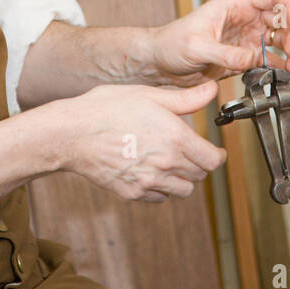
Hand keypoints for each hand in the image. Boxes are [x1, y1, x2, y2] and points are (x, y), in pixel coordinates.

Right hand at [56, 82, 225, 202]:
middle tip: (189, 152)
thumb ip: (186, 99)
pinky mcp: (133, 192)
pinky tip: (151, 171)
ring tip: (171, 163)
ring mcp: (149, 181)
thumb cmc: (107, 108)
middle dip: (199, 164)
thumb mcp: (149, 95)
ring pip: (183, 190)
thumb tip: (212, 91)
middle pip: (199, 175)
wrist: (72, 133)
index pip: (212, 160)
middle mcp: (166, 163)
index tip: (214, 151)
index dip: (217, 155)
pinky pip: (159, 197)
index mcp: (176, 138)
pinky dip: (161, 188)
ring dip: (182, 179)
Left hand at [145, 0, 289, 89]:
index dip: (289, 8)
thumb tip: (252, 58)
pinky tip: (287, 80)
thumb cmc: (171, 42)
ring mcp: (246, 39)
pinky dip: (282, 71)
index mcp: (234, 5)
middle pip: (283, 20)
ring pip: (281, 42)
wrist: (160, 64)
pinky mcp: (244, 58)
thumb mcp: (197, 46)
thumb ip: (225, 53)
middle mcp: (245, 19)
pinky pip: (270, 62)